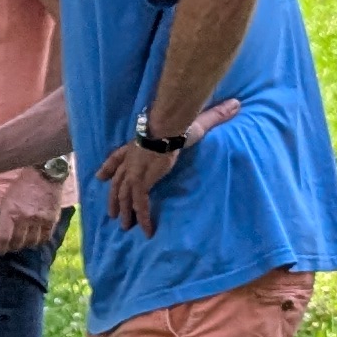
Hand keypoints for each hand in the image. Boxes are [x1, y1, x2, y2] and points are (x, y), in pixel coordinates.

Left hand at [0, 164, 68, 253]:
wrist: (44, 174)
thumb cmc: (22, 184)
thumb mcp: (7, 198)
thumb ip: (5, 215)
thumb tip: (2, 230)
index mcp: (10, 212)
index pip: (3, 237)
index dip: (0, 248)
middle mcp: (24, 219)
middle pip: (17, 242)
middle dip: (12, 247)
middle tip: (10, 248)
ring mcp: (39, 220)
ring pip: (31, 242)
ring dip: (26, 245)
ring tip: (23, 243)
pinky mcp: (52, 220)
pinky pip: (45, 237)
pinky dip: (39, 241)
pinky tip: (36, 239)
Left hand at [99, 97, 239, 235]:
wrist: (167, 127)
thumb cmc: (177, 122)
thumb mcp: (193, 122)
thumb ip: (213, 116)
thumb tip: (235, 104)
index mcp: (134, 146)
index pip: (117, 158)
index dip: (108, 168)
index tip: (100, 176)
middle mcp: (130, 161)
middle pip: (117, 182)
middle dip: (114, 198)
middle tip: (112, 213)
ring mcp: (134, 173)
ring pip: (124, 197)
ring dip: (125, 212)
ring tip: (125, 227)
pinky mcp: (141, 182)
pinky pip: (140, 204)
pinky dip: (144, 218)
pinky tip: (147, 231)